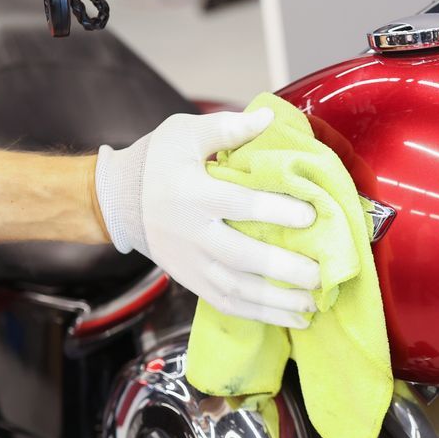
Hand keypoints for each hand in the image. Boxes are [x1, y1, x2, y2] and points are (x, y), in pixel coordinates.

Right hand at [96, 110, 321, 328]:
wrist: (118, 200)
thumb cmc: (157, 162)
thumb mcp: (185, 133)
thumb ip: (227, 128)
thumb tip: (268, 117)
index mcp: (194, 194)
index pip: (240, 205)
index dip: (277, 211)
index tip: (311, 215)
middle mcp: (193, 233)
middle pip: (243, 257)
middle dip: (284, 269)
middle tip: (320, 274)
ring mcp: (192, 263)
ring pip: (237, 290)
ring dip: (278, 302)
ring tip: (313, 305)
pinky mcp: (192, 281)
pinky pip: (228, 304)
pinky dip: (262, 315)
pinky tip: (292, 319)